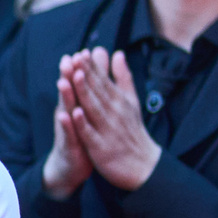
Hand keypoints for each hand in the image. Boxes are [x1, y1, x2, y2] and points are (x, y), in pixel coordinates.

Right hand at [41, 54, 96, 198]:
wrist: (70, 166)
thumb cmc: (81, 134)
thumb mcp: (86, 110)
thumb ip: (92, 89)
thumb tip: (98, 74)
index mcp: (76, 104)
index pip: (78, 84)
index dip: (80, 69)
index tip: (82, 51)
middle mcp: (68, 113)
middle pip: (68, 92)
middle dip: (68, 76)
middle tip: (67, 60)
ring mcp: (66, 129)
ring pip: (65, 110)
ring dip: (64, 97)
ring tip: (63, 82)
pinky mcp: (68, 144)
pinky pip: (67, 133)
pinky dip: (66, 124)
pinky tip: (65, 116)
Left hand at [65, 48, 160, 190]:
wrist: (142, 165)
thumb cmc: (131, 130)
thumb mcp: (130, 101)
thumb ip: (122, 77)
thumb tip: (118, 53)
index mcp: (119, 101)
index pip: (103, 81)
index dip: (92, 67)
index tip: (82, 52)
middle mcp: (114, 112)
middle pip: (98, 91)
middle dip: (86, 74)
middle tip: (76, 57)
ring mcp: (107, 129)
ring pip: (94, 108)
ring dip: (84, 92)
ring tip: (75, 76)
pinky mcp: (101, 146)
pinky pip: (90, 133)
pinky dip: (83, 123)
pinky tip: (75, 112)